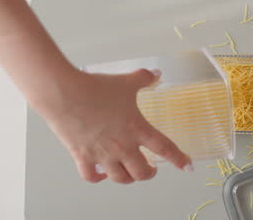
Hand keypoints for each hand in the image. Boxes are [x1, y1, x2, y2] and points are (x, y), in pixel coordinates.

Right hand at [39, 68, 192, 183]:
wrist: (64, 93)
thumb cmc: (96, 88)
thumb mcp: (126, 81)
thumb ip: (144, 79)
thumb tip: (156, 74)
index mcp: (137, 129)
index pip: (165, 148)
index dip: (179, 159)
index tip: (188, 166)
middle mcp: (122, 146)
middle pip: (142, 172)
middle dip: (150, 173)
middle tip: (152, 169)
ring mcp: (102, 154)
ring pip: (121, 179)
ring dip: (128, 178)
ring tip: (130, 172)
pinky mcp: (83, 156)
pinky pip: (92, 177)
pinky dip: (99, 178)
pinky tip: (102, 173)